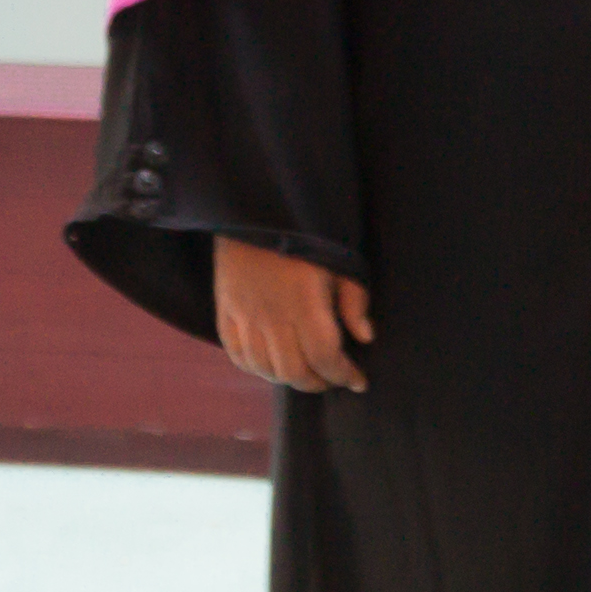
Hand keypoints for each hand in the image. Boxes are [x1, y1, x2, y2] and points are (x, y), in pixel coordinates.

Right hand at [214, 236, 374, 392]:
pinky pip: (237, 354)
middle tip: (333, 379)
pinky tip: (271, 365)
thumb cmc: (306, 233)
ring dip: (288, 379)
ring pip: (264, 368)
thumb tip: (365, 336)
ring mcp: (244, 315)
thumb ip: (354, 300)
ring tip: (306, 373)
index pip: (325, 357)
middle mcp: (271, 316)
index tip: (359, 381)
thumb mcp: (340, 259)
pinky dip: (255, 368)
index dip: (344, 375)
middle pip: (293, 372)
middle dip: (318, 383)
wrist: (257, 209)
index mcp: (304, 303)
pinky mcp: (225, 310)